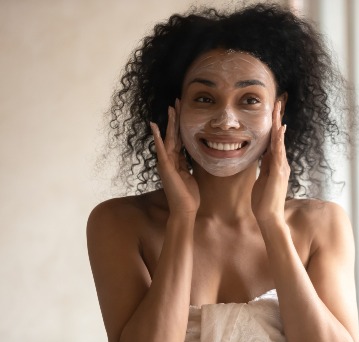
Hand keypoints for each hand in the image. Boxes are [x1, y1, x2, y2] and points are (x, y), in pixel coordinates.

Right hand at [150, 100, 199, 214]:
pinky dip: (157, 139)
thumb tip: (191, 155)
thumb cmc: (189, 195)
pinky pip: (161, 151)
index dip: (181, 124)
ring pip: (168, 138)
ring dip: (169, 123)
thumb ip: (187, 164)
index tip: (182, 110)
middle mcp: (170, 159)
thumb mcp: (190, 175)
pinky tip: (154, 127)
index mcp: (177, 160)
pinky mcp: (166, 168)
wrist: (185, 210)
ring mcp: (166, 163)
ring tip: (170, 108)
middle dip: (175, 118)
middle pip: (173, 134)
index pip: (179, 138)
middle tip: (176, 102)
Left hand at [251, 101, 289, 224]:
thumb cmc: (264, 200)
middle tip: (278, 101)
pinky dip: (279, 141)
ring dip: (279, 124)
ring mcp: (281, 167)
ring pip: (280, 141)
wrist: (269, 217)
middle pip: (279, 136)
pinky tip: (280, 130)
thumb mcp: (262, 178)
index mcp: (275, 164)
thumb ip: (265, 166)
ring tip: (278, 109)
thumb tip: (264, 154)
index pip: (274, 140)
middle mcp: (281, 163)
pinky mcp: (278, 173)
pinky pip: (278, 154)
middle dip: (278, 118)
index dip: (274, 125)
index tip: (273, 110)